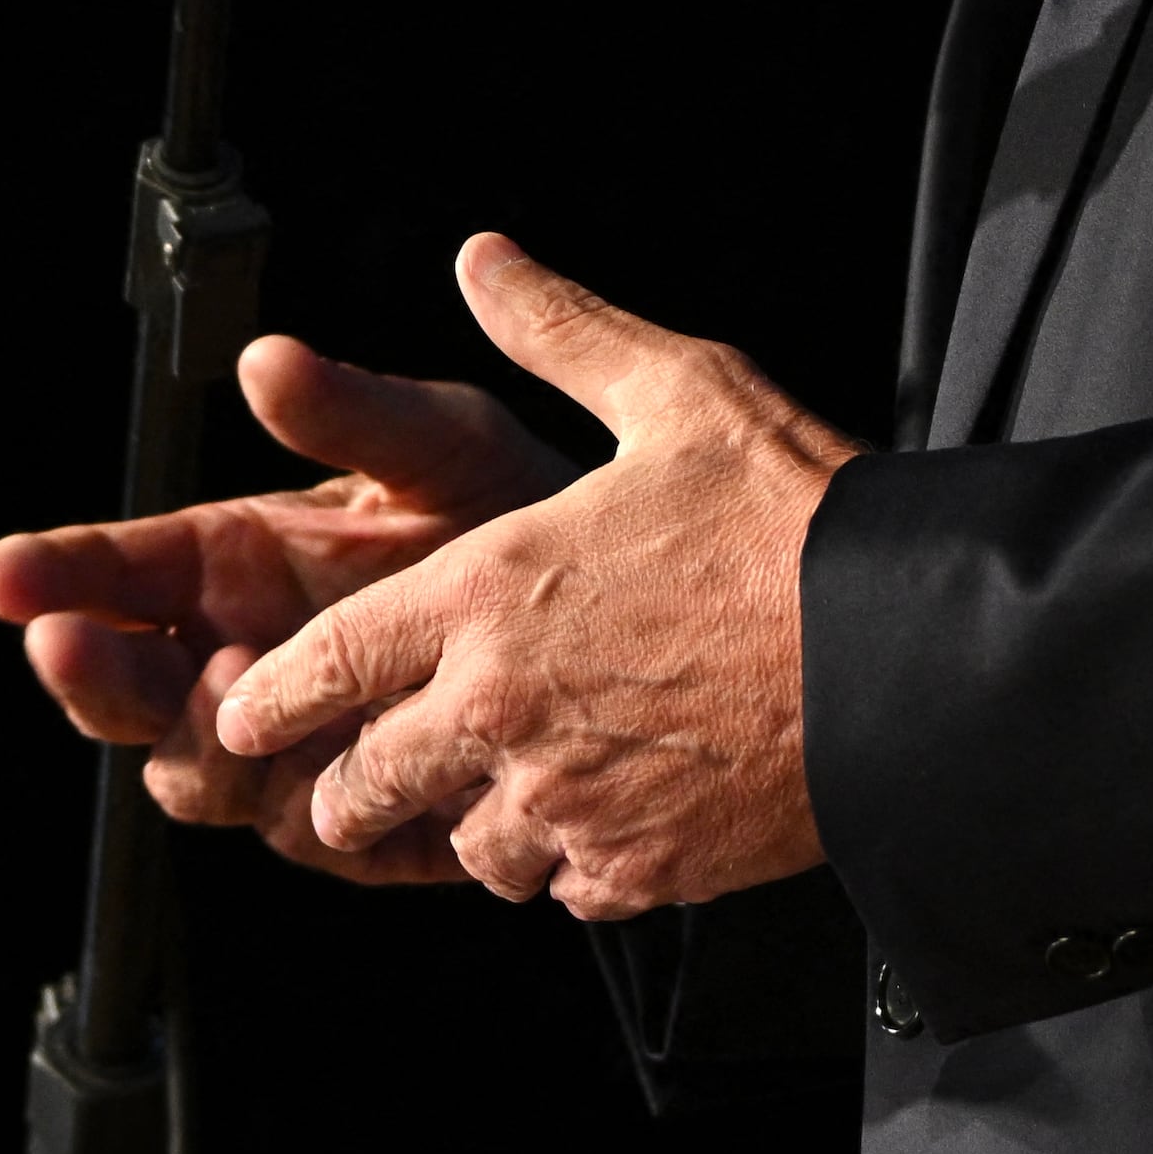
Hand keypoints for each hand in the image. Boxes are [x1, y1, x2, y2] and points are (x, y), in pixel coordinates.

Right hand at [0, 329, 577, 883]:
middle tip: (65, 642)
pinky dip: (295, 800)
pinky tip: (324, 755)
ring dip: (189, 734)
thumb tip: (266, 357)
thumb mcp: (440, 447)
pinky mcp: (360, 816)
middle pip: (126, 690)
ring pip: (194, 771)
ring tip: (226, 677)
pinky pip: (302, 827)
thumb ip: (353, 413)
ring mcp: (294, 746)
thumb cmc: (519, 514)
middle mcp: (243, 658)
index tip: (2, 572)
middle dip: (87, 671)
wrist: (628, 622)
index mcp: (235, 561)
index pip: (115, 573)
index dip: (54, 572)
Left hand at [214, 234, 859, 918]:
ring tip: (500, 797)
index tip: (243, 714)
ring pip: (469, 850)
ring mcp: (573, 802)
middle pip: (370, 783)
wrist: (909, 653)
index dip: (275, 697)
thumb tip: (483, 261)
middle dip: (349, 786)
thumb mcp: (671, 387)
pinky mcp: (645, 867)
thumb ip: (557, 328)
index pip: (330, 666)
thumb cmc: (793, 516)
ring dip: (472, 825)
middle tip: (347, 786)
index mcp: (486, 595)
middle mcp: (505, 711)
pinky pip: (568, 891)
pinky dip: (572, 867)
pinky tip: (601, 826)